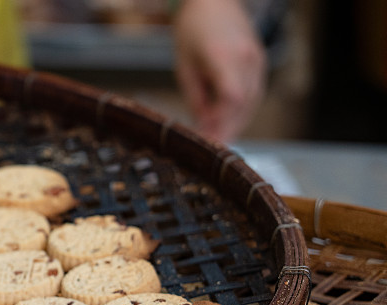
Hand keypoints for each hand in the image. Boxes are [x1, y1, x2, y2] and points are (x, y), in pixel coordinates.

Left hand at [173, 0, 265, 142]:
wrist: (213, 2)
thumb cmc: (193, 31)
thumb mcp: (185, 67)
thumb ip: (196, 100)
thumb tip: (203, 129)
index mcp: (223, 56)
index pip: (231, 98)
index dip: (222, 123)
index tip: (209, 139)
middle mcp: (245, 58)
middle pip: (244, 105)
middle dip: (229, 129)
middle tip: (214, 148)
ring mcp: (257, 60)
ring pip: (253, 102)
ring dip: (237, 123)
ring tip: (221, 140)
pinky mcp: (260, 62)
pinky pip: (255, 94)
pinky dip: (243, 111)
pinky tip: (230, 122)